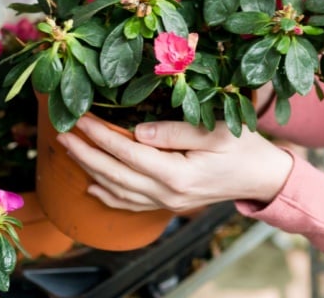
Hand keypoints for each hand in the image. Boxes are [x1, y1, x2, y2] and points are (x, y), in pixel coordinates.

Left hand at [56, 115, 293, 213]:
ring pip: (117, 190)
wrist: (262, 176)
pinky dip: (107, 195)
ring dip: (90, 170)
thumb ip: (176, 131)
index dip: (100, 135)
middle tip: (62, 134)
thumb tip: (138, 131)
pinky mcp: (169, 204)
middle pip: (114, 174)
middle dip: (85, 153)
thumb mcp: (215, 130)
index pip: (127, 152)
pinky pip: (131, 204)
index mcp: (178, 174)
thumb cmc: (243, 147)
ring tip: (70, 151)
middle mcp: (168, 193)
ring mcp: (167, 203)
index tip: (79, 118)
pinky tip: (91, 185)